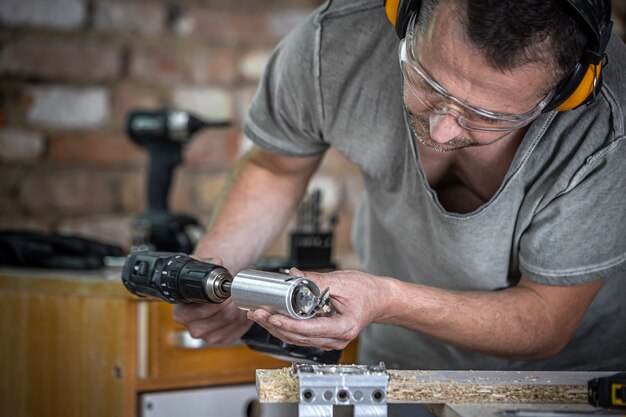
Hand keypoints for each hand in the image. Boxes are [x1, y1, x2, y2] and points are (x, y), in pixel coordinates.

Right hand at [172, 256, 252, 344]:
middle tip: (240, 292)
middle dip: (235, 303)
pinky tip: (245, 309)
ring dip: (242, 310)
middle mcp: (193, 328)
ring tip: (244, 298)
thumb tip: (217, 261)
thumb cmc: (204, 282)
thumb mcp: (200, 269)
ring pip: (233, 324)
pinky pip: (239, 331)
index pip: (204, 310)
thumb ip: (206, 264)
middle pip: (222, 318)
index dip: (221, 299)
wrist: (209, 292)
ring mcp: (208, 337)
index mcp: (182, 314)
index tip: (230, 290)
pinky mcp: (222, 340)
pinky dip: (245, 319)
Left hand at [247, 268, 390, 349]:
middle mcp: (335, 339)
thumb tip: (293, 275)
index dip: (287, 324)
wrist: (381, 299)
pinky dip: (286, 326)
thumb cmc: (367, 292)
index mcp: (342, 328)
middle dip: (274, 325)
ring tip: (259, 314)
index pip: (308, 330)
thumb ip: (316, 280)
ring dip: (276, 327)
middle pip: (298, 337)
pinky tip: (273, 317)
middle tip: (256, 313)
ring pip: (297, 338)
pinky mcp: (325, 335)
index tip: (271, 316)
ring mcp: (330, 340)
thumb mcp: (342, 281)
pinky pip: (302, 334)